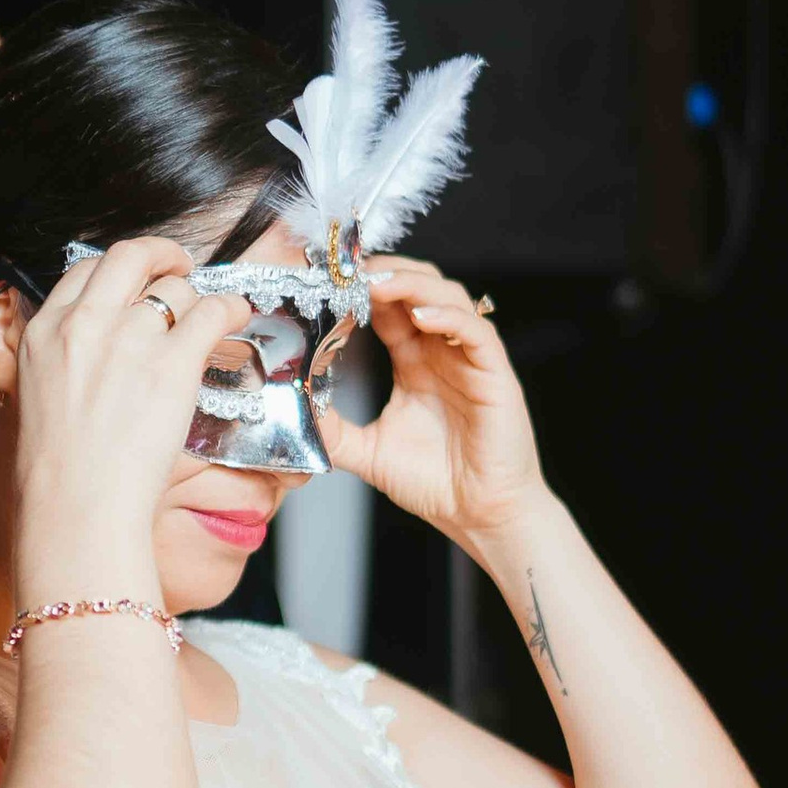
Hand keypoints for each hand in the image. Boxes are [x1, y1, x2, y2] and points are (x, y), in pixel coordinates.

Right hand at [11, 238, 245, 585]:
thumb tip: (93, 359)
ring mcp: (129, 340)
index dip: (117, 271)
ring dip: (197, 297)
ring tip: (210, 313)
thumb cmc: (57, 472)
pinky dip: (230, 308)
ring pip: (174, 288)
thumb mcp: (35, 398)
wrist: (75, 505)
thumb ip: (62, 362)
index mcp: (44, 332)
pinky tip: (235, 317)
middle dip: (160, 254)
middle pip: (129, 256)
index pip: (84, 271)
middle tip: (178, 268)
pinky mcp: (172, 363)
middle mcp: (85, 324)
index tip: (134, 281)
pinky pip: (212, 311)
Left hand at [319, 259, 543, 546]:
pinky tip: (421, 316)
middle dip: (387, 273)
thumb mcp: (369, 452)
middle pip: (421, 288)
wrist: (479, 517)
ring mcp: (471, 360)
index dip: (365, 289)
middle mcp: (443, 353)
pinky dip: (448, 317)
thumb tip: (292, 416)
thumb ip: (334, 431)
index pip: (391, 309)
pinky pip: (475, 331)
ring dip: (413, 284)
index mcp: (416, 363)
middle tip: (351, 270)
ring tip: (379, 284)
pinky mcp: (495, 375)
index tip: (332, 278)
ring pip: (449, 298)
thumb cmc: (437, 484)